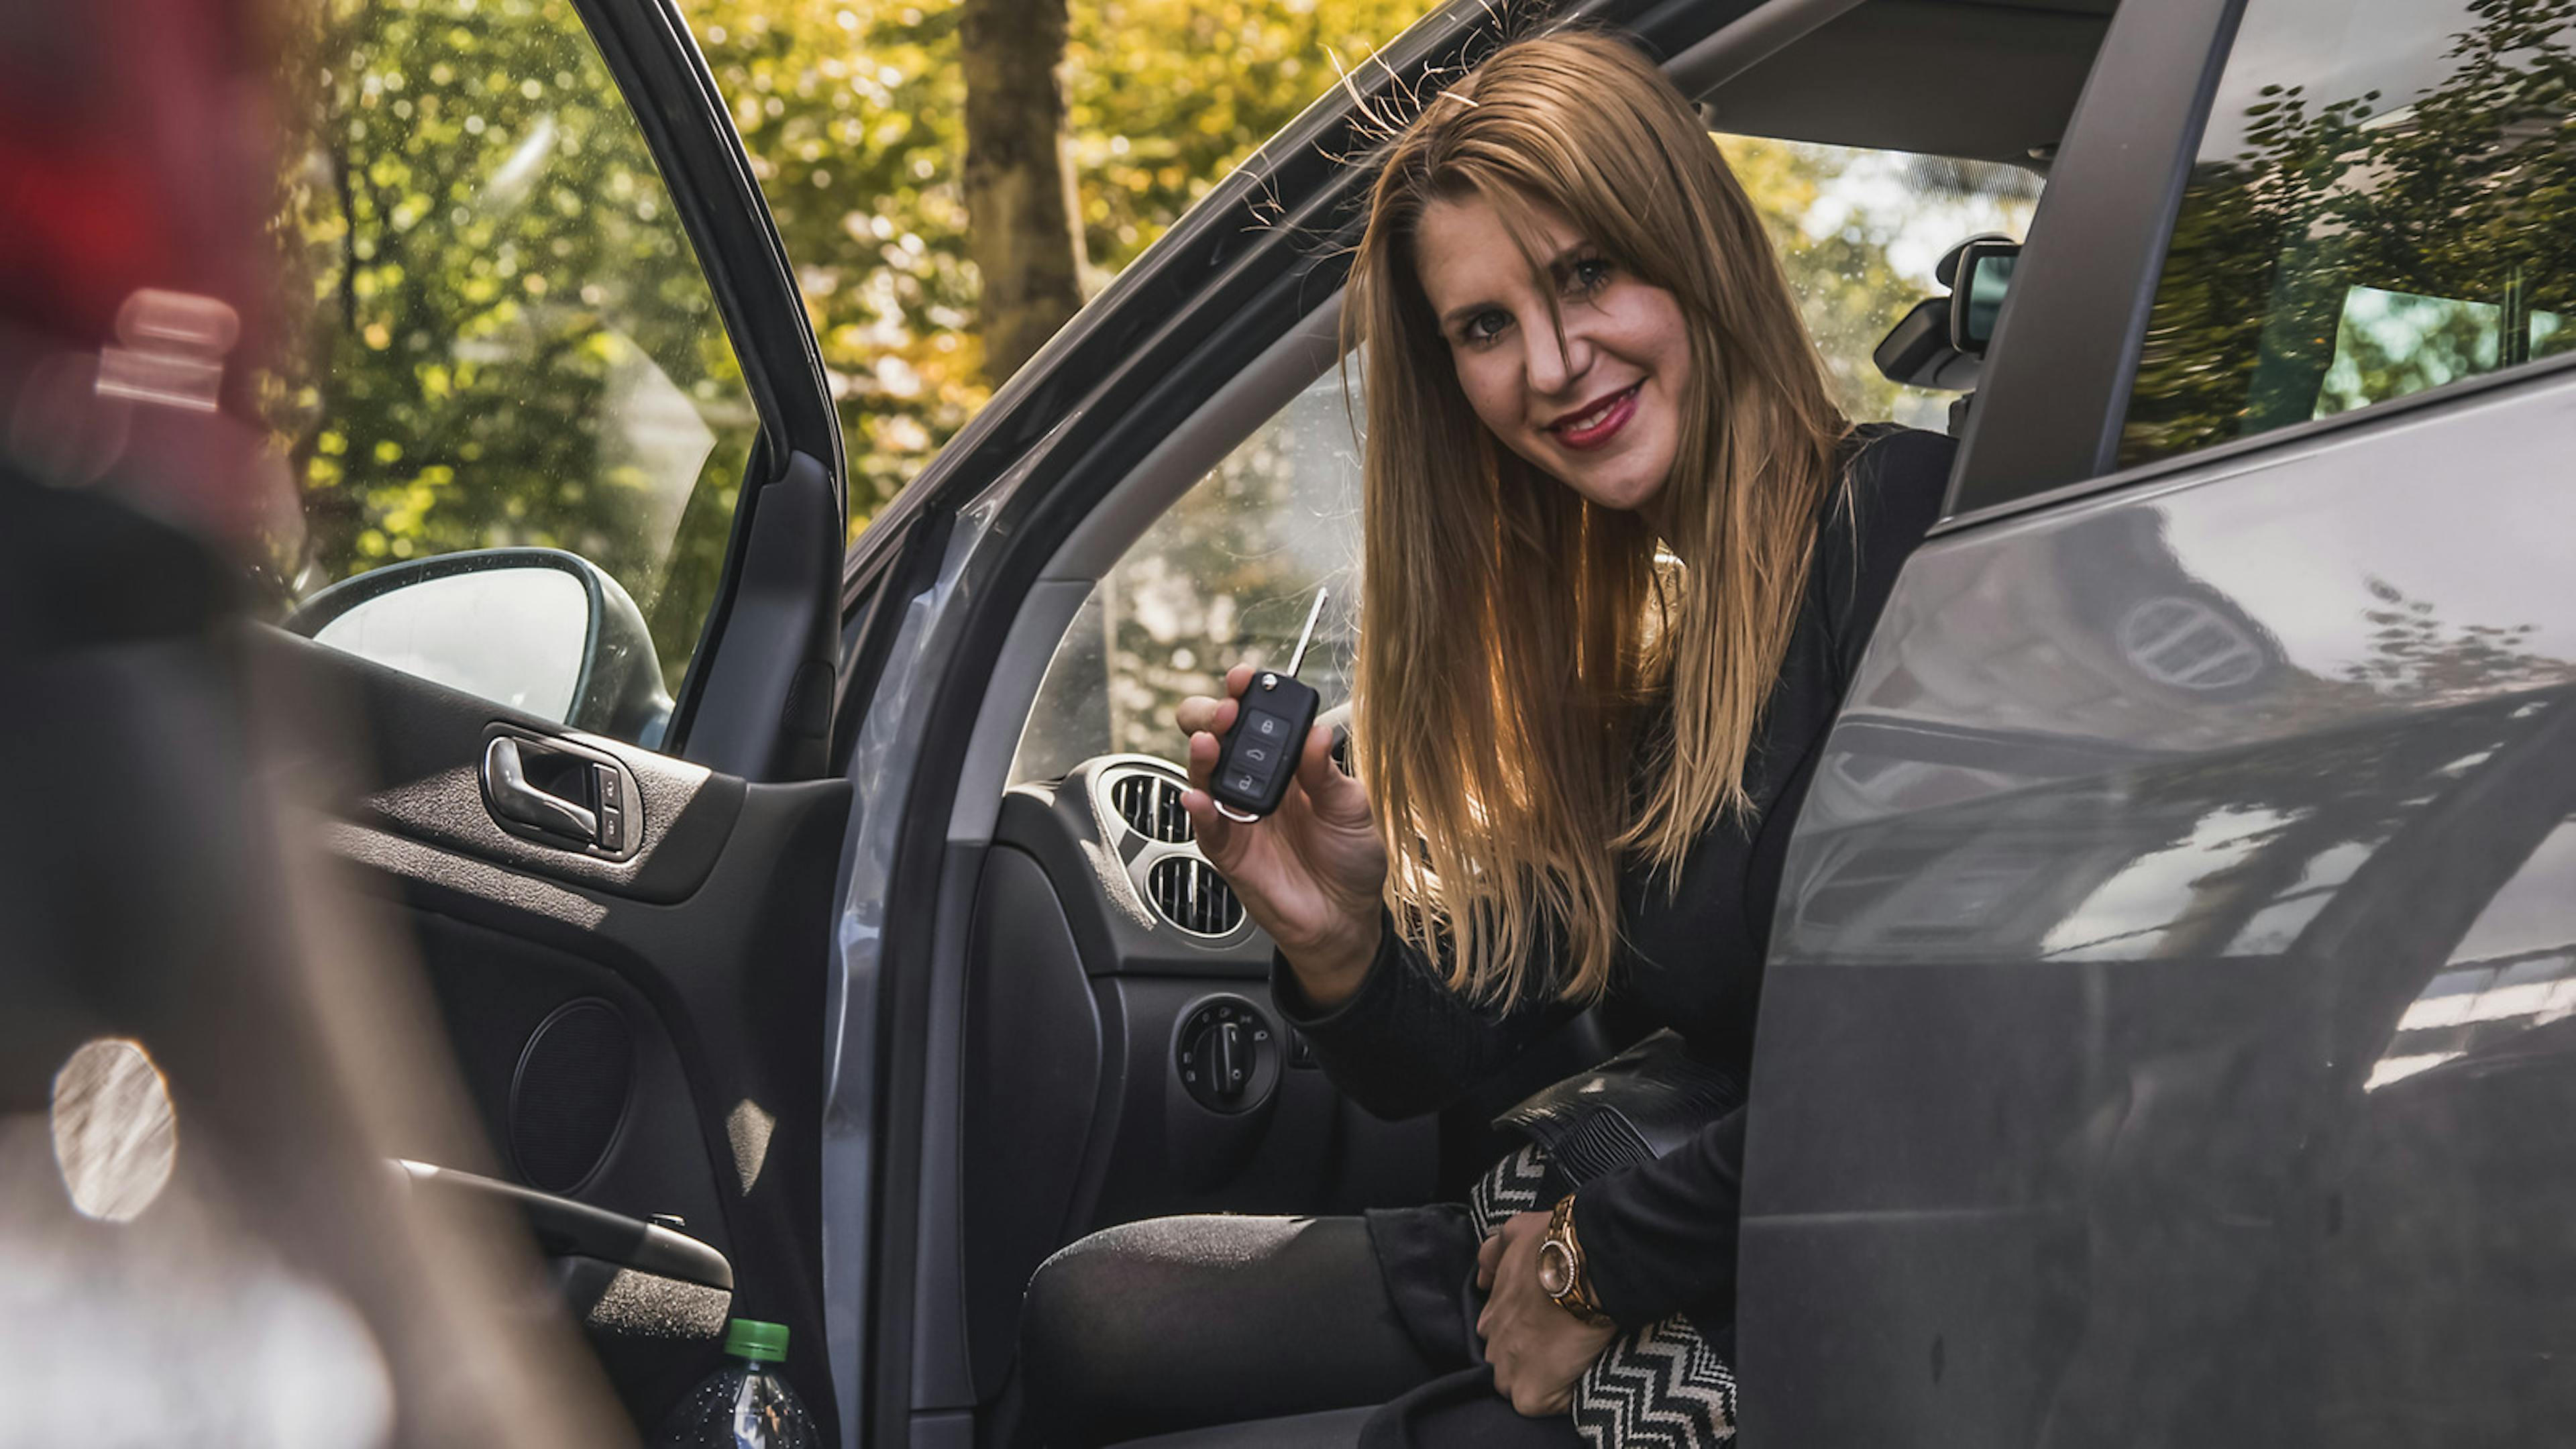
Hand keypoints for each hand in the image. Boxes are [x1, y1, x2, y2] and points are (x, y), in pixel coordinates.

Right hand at [1176, 665, 1386, 1005]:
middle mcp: (1256, 786)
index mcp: (1287, 766)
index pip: (1257, 719)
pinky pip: (1205, 827)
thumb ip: (1328, 774)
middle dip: (1212, 715)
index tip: (1249, 678)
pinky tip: (1197, 798)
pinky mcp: (1229, 851)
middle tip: (1227, 709)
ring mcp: (1237, 817)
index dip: (1248, 695)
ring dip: (1202, 754)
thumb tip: (1316, 734)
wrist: (1346, 918)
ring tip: (1209, 741)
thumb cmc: (1349, 859)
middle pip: (1216, 738)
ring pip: (1203, 776)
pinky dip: (1197, 812)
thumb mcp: (1352, 809)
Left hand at [1475, 1210, 1619, 1417]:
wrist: (1581, 1266)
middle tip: (1561, 1345)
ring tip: (1572, 1361)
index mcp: (1491, 1315)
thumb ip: (1494, 1253)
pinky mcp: (1530, 1394)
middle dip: (1530, 1361)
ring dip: (1545, 1381)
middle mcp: (1492, 1345)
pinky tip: (1580, 1373)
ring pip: (1522, 1389)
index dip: (1523, 1335)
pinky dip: (1565, 1396)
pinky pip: (1547, 1406)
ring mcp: (1507, 1372)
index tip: (1545, 1327)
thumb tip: (1482, 1278)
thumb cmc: (1552, 1246)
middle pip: (1508, 1366)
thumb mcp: (1515, 1233)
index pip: (1499, 1336)